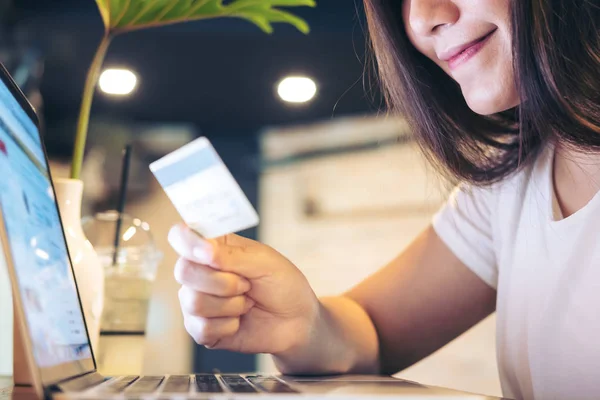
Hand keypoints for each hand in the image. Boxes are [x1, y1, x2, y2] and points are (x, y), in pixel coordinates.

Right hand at [168, 224, 318, 354]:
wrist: (298, 321)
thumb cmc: (282, 284)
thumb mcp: (264, 262)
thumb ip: (231, 255)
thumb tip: (202, 249)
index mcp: (213, 248)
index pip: (180, 236)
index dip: (187, 243)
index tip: (209, 253)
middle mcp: (200, 273)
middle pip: (184, 271)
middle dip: (222, 282)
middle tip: (246, 284)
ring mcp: (197, 301)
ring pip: (193, 302)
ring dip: (230, 305)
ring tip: (247, 303)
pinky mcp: (201, 329)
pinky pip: (202, 328)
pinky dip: (229, 325)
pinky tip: (240, 321)